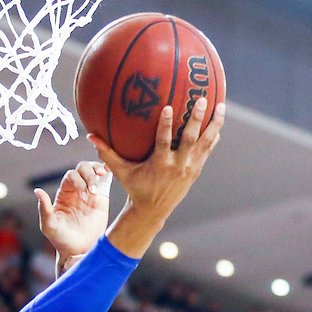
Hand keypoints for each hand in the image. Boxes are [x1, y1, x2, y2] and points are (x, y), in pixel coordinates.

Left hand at [35, 161, 110, 270]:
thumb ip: (44, 209)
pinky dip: (107, 171)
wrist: (80, 251)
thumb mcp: (50, 226)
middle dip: (89, 176)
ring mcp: (90, 193)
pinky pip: (105, 180)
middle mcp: (76, 190)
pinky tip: (108, 171)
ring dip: (97, 173)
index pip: (71, 176)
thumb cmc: (62, 240)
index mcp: (64, 194)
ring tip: (101, 184)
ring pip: (93, 171)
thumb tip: (37, 190)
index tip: (84, 196)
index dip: (78, 181)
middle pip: (83, 169)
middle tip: (93, 193)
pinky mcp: (102, 199)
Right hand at [90, 99, 223, 229]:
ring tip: (221, 106)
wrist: (153, 211)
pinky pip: (207, 150)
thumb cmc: (135, 188)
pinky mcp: (196, 170)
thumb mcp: (121, 173)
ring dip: (214, 124)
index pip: (163, 142)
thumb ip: (107, 154)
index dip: (166, 125)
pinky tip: (217, 122)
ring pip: (205, 143)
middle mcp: (177, 166)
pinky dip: (213, 136)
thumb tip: (90, 136)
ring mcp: (189, 168)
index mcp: (159, 165)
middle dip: (196, 119)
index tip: (168, 107)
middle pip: (189, 140)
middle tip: (201, 100)